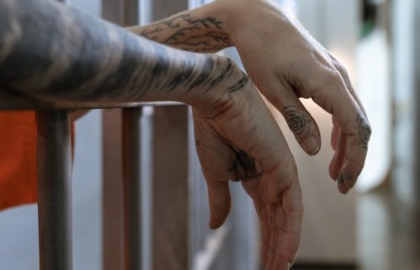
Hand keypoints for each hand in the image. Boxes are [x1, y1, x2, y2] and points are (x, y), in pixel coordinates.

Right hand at [192, 69, 301, 268]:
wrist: (216, 99)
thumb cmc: (213, 130)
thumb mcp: (215, 174)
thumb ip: (220, 200)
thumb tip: (215, 225)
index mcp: (256, 177)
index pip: (265, 215)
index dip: (265, 239)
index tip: (263, 263)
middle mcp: (272, 177)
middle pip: (278, 220)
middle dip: (276, 247)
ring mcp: (281, 172)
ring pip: (288, 218)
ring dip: (285, 246)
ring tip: (279, 269)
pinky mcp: (285, 168)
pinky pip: (292, 208)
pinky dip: (291, 232)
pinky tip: (286, 255)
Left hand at [221, 0, 370, 193]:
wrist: (257, 19)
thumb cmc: (260, 52)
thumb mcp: (273, 90)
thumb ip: (297, 120)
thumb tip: (317, 151)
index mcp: (328, 83)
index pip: (354, 129)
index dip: (354, 159)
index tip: (343, 183)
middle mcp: (339, 77)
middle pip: (360, 125)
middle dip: (354, 158)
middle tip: (341, 184)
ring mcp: (335, 73)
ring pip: (354, 115)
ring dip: (348, 145)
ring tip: (336, 171)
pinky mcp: (327, 73)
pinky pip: (343, 105)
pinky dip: (341, 128)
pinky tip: (331, 144)